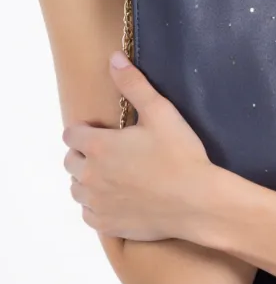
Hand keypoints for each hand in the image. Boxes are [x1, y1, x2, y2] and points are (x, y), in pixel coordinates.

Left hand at [62, 51, 215, 240]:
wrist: (196, 201)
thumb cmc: (179, 154)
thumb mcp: (160, 112)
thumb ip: (133, 84)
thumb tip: (113, 57)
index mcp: (98, 146)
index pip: (71, 134)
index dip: (87, 130)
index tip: (106, 132)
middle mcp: (89, 176)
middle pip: (70, 161)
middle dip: (85, 153)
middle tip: (113, 152)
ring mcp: (96, 203)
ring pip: (76, 188)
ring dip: (88, 179)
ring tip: (114, 174)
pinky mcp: (106, 225)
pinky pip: (87, 213)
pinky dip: (96, 204)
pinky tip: (117, 198)